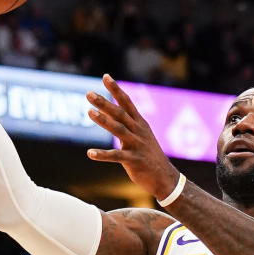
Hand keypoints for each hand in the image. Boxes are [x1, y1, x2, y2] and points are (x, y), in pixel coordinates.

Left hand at [86, 76, 178, 196]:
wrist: (164, 178)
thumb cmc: (148, 156)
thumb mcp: (140, 136)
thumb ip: (125, 124)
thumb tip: (108, 112)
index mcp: (140, 124)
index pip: (126, 102)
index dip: (116, 89)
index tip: (105, 76)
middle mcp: (138, 131)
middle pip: (120, 113)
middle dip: (104, 102)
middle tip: (89, 93)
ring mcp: (137, 145)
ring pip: (118, 130)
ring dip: (104, 120)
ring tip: (89, 112)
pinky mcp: (134, 160)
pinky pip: (116, 156)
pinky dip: (102, 155)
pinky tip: (89, 153)